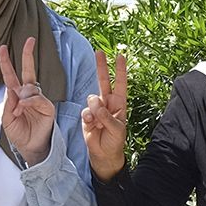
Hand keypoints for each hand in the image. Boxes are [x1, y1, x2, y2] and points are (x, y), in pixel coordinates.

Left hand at [0, 38, 55, 165]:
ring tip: (19, 112)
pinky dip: (29, 103)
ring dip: (22, 99)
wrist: (30, 148)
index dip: (6, 62)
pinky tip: (24, 110)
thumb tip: (15, 91)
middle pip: (29, 71)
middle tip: (30, 40)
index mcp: (16, 96)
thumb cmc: (19, 134)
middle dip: (28, 55)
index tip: (2, 48)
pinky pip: (37, 98)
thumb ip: (9, 104)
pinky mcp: (48, 107)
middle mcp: (29, 95)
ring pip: (30, 88)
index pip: (11, 75)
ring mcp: (39, 100)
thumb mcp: (7, 119)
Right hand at [81, 50, 127, 180]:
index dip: (120, 70)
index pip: (120, 84)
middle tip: (99, 52)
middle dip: (101, 67)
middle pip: (103, 81)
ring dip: (95, 109)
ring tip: (98, 122)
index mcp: (120, 104)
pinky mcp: (87, 116)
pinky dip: (88, 117)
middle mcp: (108, 103)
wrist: (104, 153)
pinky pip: (85, 111)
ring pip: (92, 98)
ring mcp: (96, 109)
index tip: (120, 56)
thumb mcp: (117, 129)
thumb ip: (107, 117)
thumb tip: (96, 105)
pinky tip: (91, 125)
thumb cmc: (115, 141)